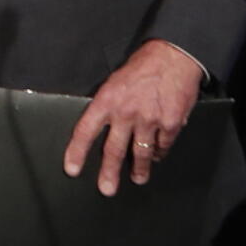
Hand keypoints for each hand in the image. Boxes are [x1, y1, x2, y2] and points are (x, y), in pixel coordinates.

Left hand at [62, 39, 202, 195]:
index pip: (85, 130)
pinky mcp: (169, 124)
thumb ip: (108, 104)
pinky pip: (162, 146)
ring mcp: (149, 120)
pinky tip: (157, 153)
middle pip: (113, 150)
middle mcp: (126, 112)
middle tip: (106, 188)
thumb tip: (100, 126)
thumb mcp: (115, 81)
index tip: (72, 168)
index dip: (77, 151)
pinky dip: (159, 151)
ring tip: (137, 178)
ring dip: (139, 169)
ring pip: (140, 153)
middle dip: (109, 172)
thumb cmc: (142, 67)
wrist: (172, 57)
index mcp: (107, 100)